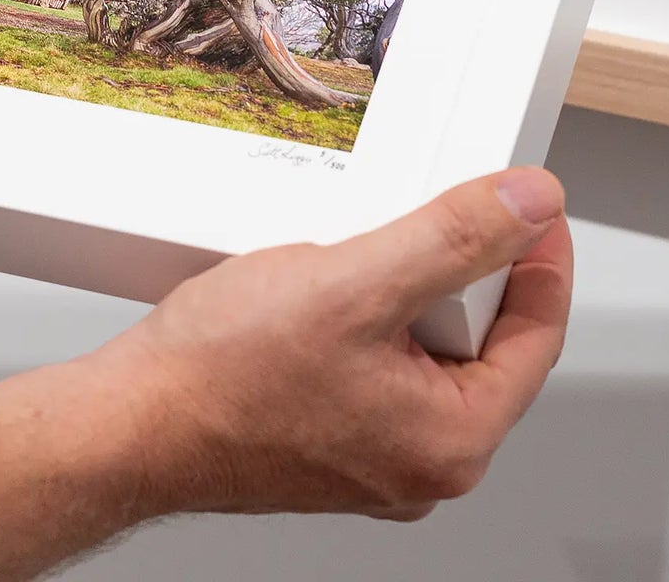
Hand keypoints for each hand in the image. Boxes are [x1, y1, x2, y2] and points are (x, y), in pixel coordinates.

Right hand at [90, 167, 570, 520]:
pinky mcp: (325, 440)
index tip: (532, 207)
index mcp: (452, 442)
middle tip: (409, 226)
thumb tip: (529, 205)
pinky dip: (352, 321)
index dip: (539, 257)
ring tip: (341, 262)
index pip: (535, 337)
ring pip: (415, 351)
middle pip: (476, 342)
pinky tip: (306, 297)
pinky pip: (369, 367)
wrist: (130, 423)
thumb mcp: (354, 283)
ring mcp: (371, 456)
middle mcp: (420, 462)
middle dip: (449, 274)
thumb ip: (452, 239)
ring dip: (392, 293)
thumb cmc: (221, 379)